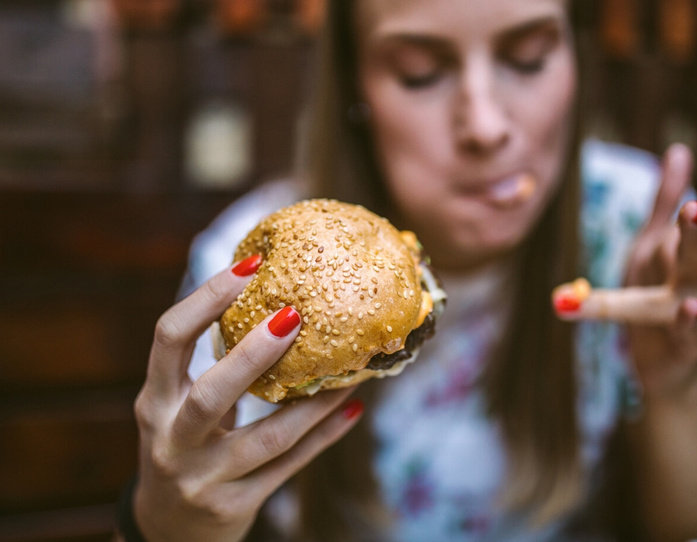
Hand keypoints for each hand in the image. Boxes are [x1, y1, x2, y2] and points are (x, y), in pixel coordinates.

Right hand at [132, 259, 362, 540]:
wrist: (168, 532)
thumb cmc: (183, 447)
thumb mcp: (179, 407)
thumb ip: (210, 368)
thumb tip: (274, 304)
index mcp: (155, 400)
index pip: (169, 338)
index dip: (206, 299)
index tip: (249, 266)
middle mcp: (172, 439)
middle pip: (210, 394)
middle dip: (252, 354)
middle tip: (294, 315)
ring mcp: (201, 478)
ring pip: (265, 438)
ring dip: (312, 403)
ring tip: (348, 373)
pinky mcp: (234, 506)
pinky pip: (288, 467)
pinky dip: (323, 437)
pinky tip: (353, 410)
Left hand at [554, 144, 696, 398]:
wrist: (663, 366)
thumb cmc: (656, 298)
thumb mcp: (652, 246)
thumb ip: (663, 201)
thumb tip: (678, 150)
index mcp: (687, 253)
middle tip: (695, 203)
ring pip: (695, 288)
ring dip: (692, 264)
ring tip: (693, 233)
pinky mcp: (692, 344)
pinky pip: (690, 332)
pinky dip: (689, 320)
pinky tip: (689, 306)